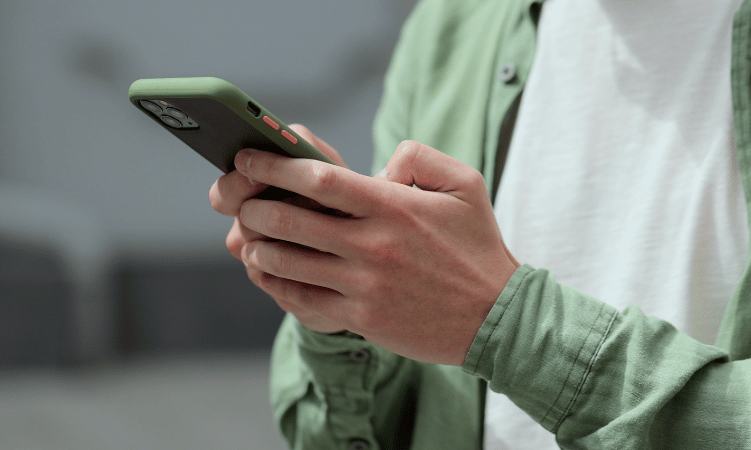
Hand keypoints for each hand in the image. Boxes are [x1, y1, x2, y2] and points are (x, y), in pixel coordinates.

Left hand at [231, 134, 518, 365]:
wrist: (496, 317)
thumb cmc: (477, 246)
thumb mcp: (465, 184)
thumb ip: (420, 156)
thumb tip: (378, 164)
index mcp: (393, 206)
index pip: (319, 178)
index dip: (274, 165)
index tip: (248, 156)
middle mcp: (373, 244)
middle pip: (290, 219)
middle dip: (253, 205)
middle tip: (241, 200)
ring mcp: (364, 284)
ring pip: (288, 262)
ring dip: (259, 246)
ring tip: (250, 236)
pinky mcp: (361, 318)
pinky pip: (302, 299)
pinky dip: (276, 284)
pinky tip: (270, 273)